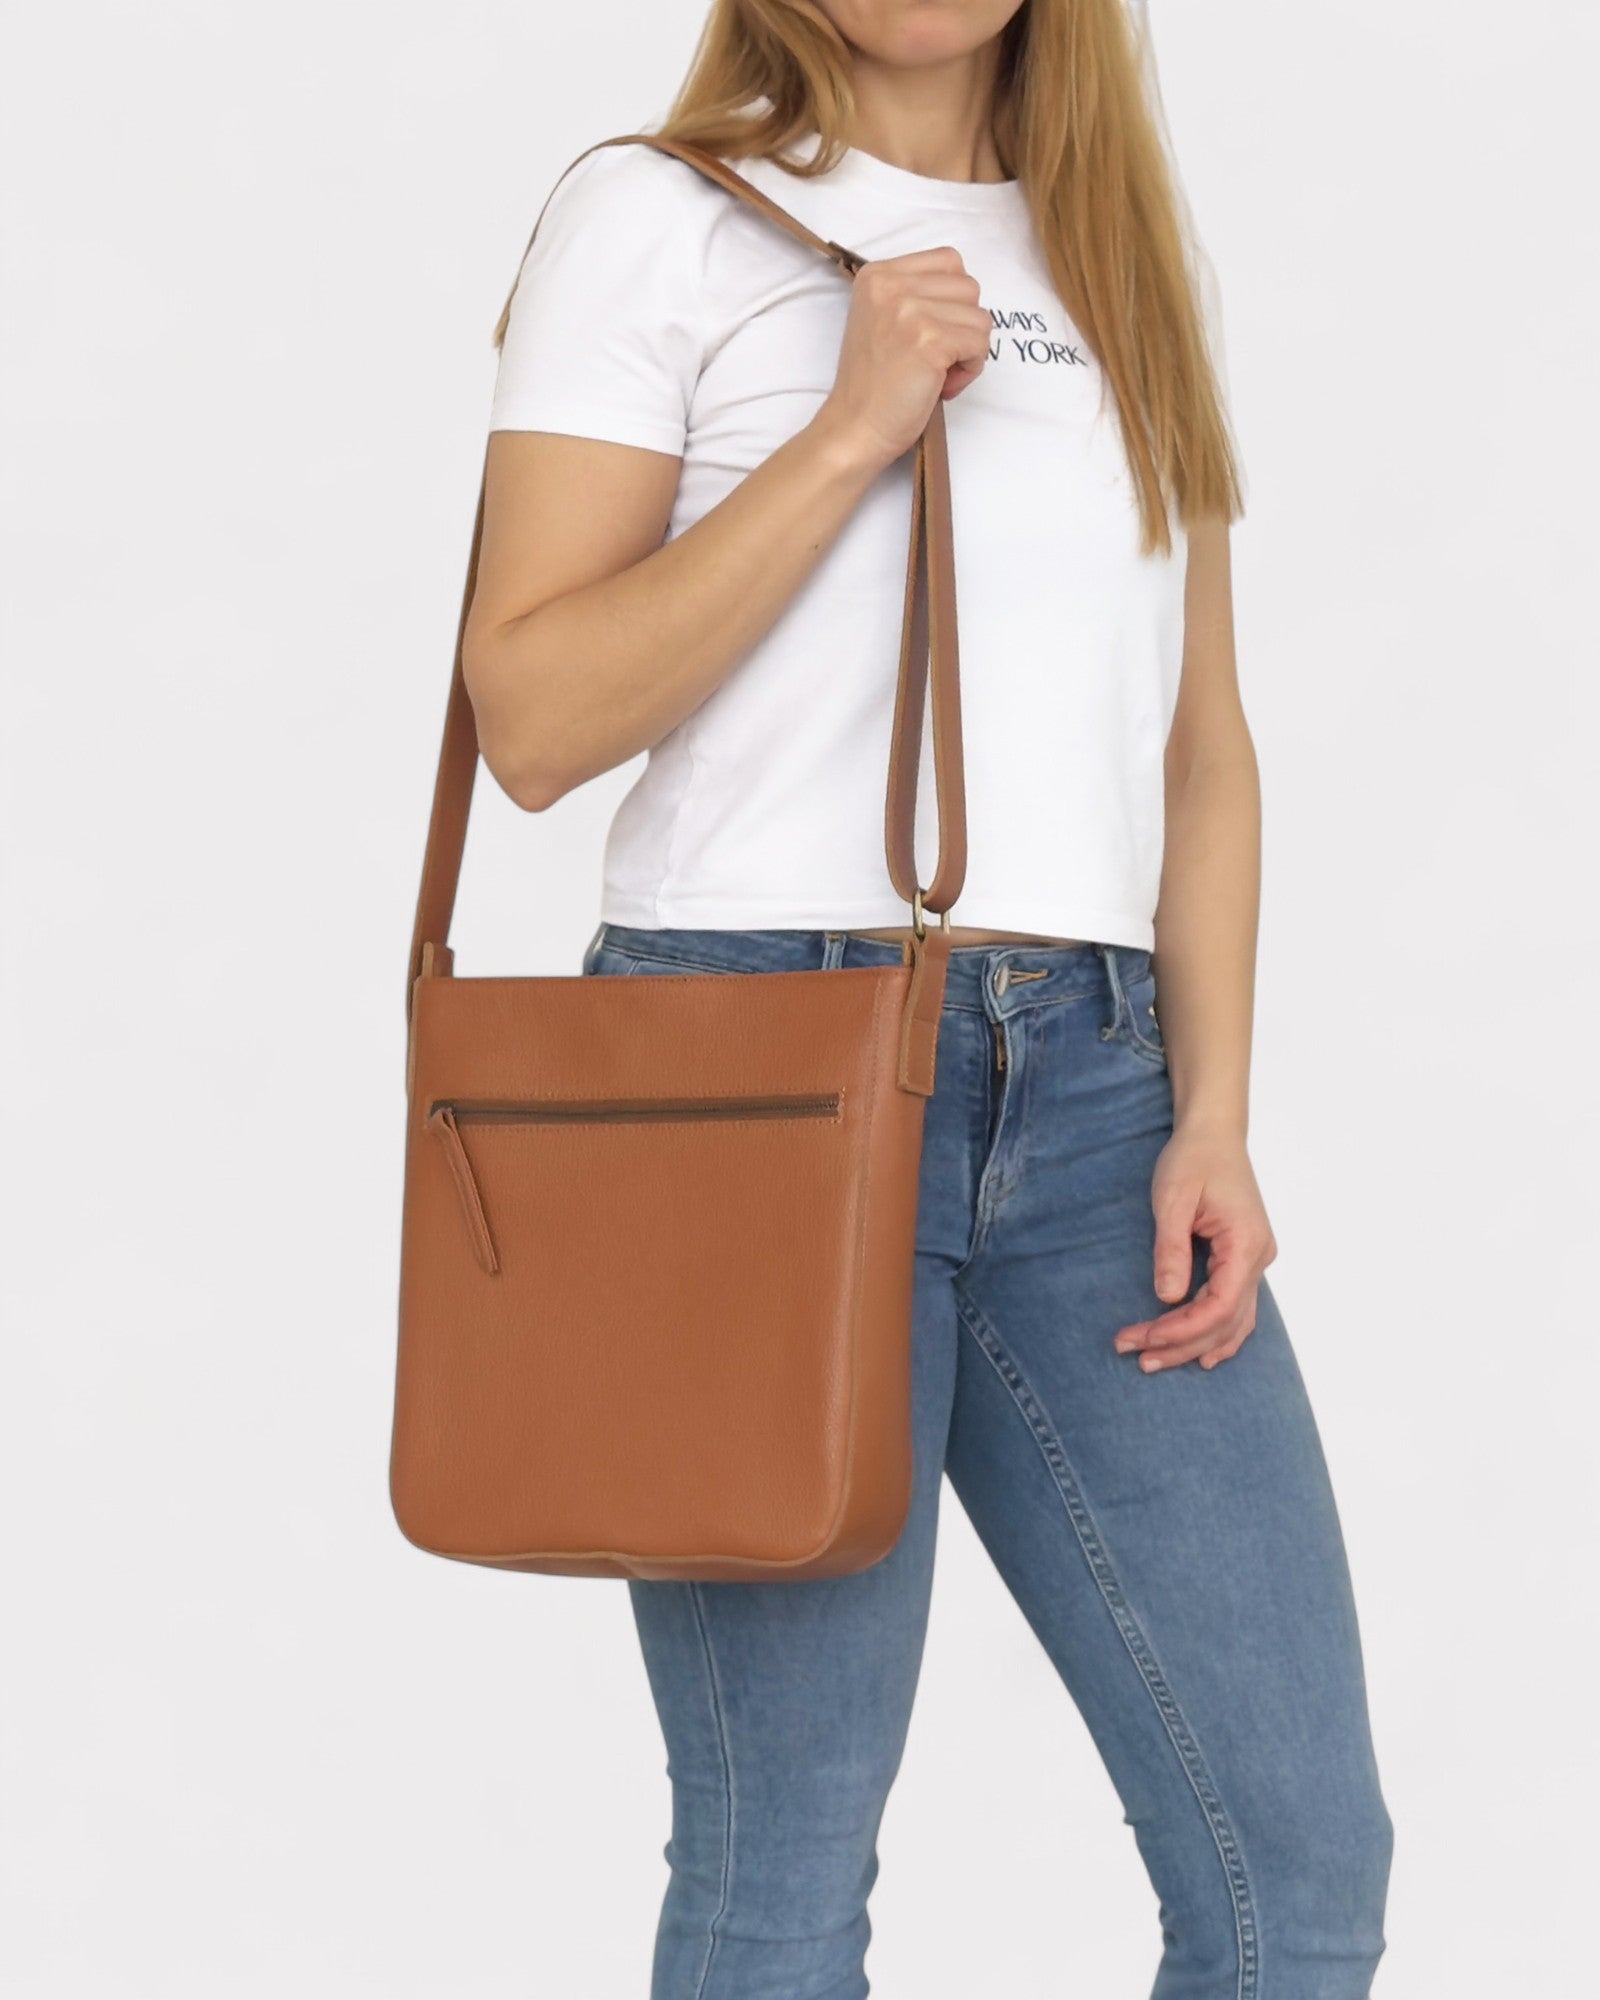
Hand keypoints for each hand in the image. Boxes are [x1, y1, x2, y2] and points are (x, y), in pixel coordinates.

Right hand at [814, 247, 992, 470]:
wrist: (855, 427)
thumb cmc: (873, 384)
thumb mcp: (882, 319)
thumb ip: (915, 296)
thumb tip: (965, 298)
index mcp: (877, 275)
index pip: (949, 261)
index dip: (953, 300)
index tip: (934, 332)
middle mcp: (892, 285)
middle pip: (969, 287)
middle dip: (964, 325)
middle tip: (939, 358)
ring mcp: (910, 311)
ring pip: (980, 317)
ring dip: (969, 350)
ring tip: (940, 373)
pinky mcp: (930, 341)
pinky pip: (979, 343)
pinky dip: (970, 369)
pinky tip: (945, 384)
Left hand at [1113, 1124, 1277, 1372]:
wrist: (1213, 1134)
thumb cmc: (1192, 1159)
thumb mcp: (1173, 1199)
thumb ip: (1171, 1248)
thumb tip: (1167, 1297)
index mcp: (1246, 1243)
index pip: (1220, 1306)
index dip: (1183, 1330)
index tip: (1145, 1337)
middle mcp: (1259, 1258)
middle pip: (1226, 1322)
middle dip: (1180, 1344)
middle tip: (1136, 1357)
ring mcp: (1255, 1260)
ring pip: (1234, 1322)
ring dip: (1197, 1345)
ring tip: (1154, 1361)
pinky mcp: (1244, 1260)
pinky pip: (1237, 1309)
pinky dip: (1218, 1334)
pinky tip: (1199, 1354)